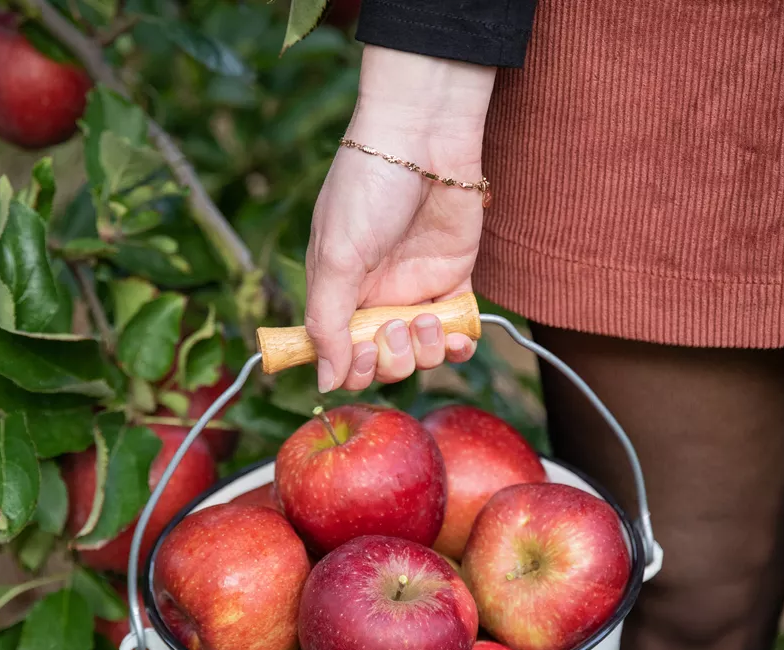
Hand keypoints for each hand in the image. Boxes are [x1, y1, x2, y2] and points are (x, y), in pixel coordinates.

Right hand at [305, 47, 495, 391]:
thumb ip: (328, 323)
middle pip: (383, 363)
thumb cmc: (368, 187)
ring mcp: (415, 291)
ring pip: (420, 355)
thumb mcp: (337, 258)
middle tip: (394, 327)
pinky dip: (458, 347)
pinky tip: (455, 339)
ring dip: (424, 351)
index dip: (352, 367)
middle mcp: (375, 298)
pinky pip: (456, 334)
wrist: (424, 135)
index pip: (340, 355)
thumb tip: (324, 381)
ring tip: (426, 318)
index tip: (360, 353)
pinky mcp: (453, 281)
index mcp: (338, 294)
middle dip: (391, 359)